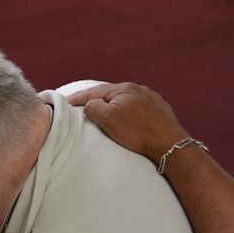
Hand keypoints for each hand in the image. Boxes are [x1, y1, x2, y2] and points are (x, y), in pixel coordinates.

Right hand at [66, 82, 188, 163]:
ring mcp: (151, 99)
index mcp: (123, 89)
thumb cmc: (137, 132)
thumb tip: (90, 105)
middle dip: (95, 100)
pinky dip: (128, 112)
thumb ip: (92, 107)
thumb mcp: (107, 119)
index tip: (64, 102)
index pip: (93, 92)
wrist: (169, 144)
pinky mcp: (160, 110)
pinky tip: (128, 119)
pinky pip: (137, 108)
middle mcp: (138, 89)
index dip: (77, 98)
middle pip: (109, 94)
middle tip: (82, 105)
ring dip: (113, 106)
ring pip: (125, 101)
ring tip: (104, 113)